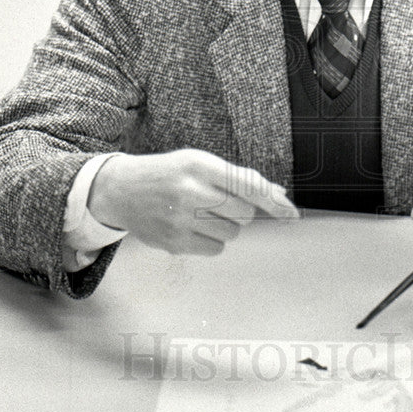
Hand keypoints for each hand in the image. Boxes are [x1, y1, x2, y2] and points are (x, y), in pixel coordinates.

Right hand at [87, 149, 297, 256]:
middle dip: (240, 210)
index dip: (273, 201)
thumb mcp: (199, 162)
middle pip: (244, 213)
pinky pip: (216, 249)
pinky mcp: (174, 242)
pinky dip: (212, 240)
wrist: (120, 190)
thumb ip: (237, 177)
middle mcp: (190, 191)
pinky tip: (193, 227)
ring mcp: (181, 219)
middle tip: (218, 202)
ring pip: (232, 233)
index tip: (292, 213)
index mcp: (199, 165)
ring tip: (201, 213)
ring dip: (225, 226)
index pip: (248, 185)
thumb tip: (277, 193)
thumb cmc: (168, 174)